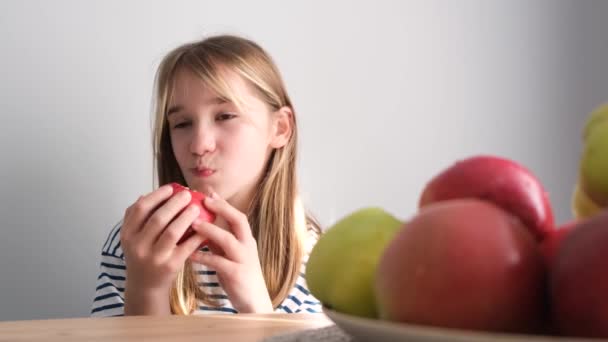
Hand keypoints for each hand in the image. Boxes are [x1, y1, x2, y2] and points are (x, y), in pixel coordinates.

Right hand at [120, 184, 207, 314]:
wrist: (145, 286)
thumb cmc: (142, 256)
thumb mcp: (132, 238)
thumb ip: (136, 217)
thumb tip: (145, 194)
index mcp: (128, 235)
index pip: (140, 209)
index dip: (156, 196)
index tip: (170, 188)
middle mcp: (138, 246)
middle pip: (158, 219)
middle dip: (174, 203)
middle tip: (187, 194)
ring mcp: (154, 257)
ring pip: (172, 232)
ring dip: (186, 217)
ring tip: (196, 207)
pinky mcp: (170, 266)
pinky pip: (187, 246)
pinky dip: (197, 235)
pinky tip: (205, 226)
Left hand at [189, 190, 272, 312]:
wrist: (254, 301)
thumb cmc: (240, 276)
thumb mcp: (231, 255)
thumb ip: (219, 241)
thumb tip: (202, 226)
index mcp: (246, 239)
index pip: (237, 215)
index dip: (224, 203)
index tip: (209, 192)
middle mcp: (247, 246)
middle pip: (238, 220)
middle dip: (222, 209)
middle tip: (203, 201)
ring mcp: (243, 259)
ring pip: (228, 239)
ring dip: (210, 230)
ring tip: (193, 224)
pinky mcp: (236, 274)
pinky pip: (218, 262)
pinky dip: (204, 257)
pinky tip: (190, 254)